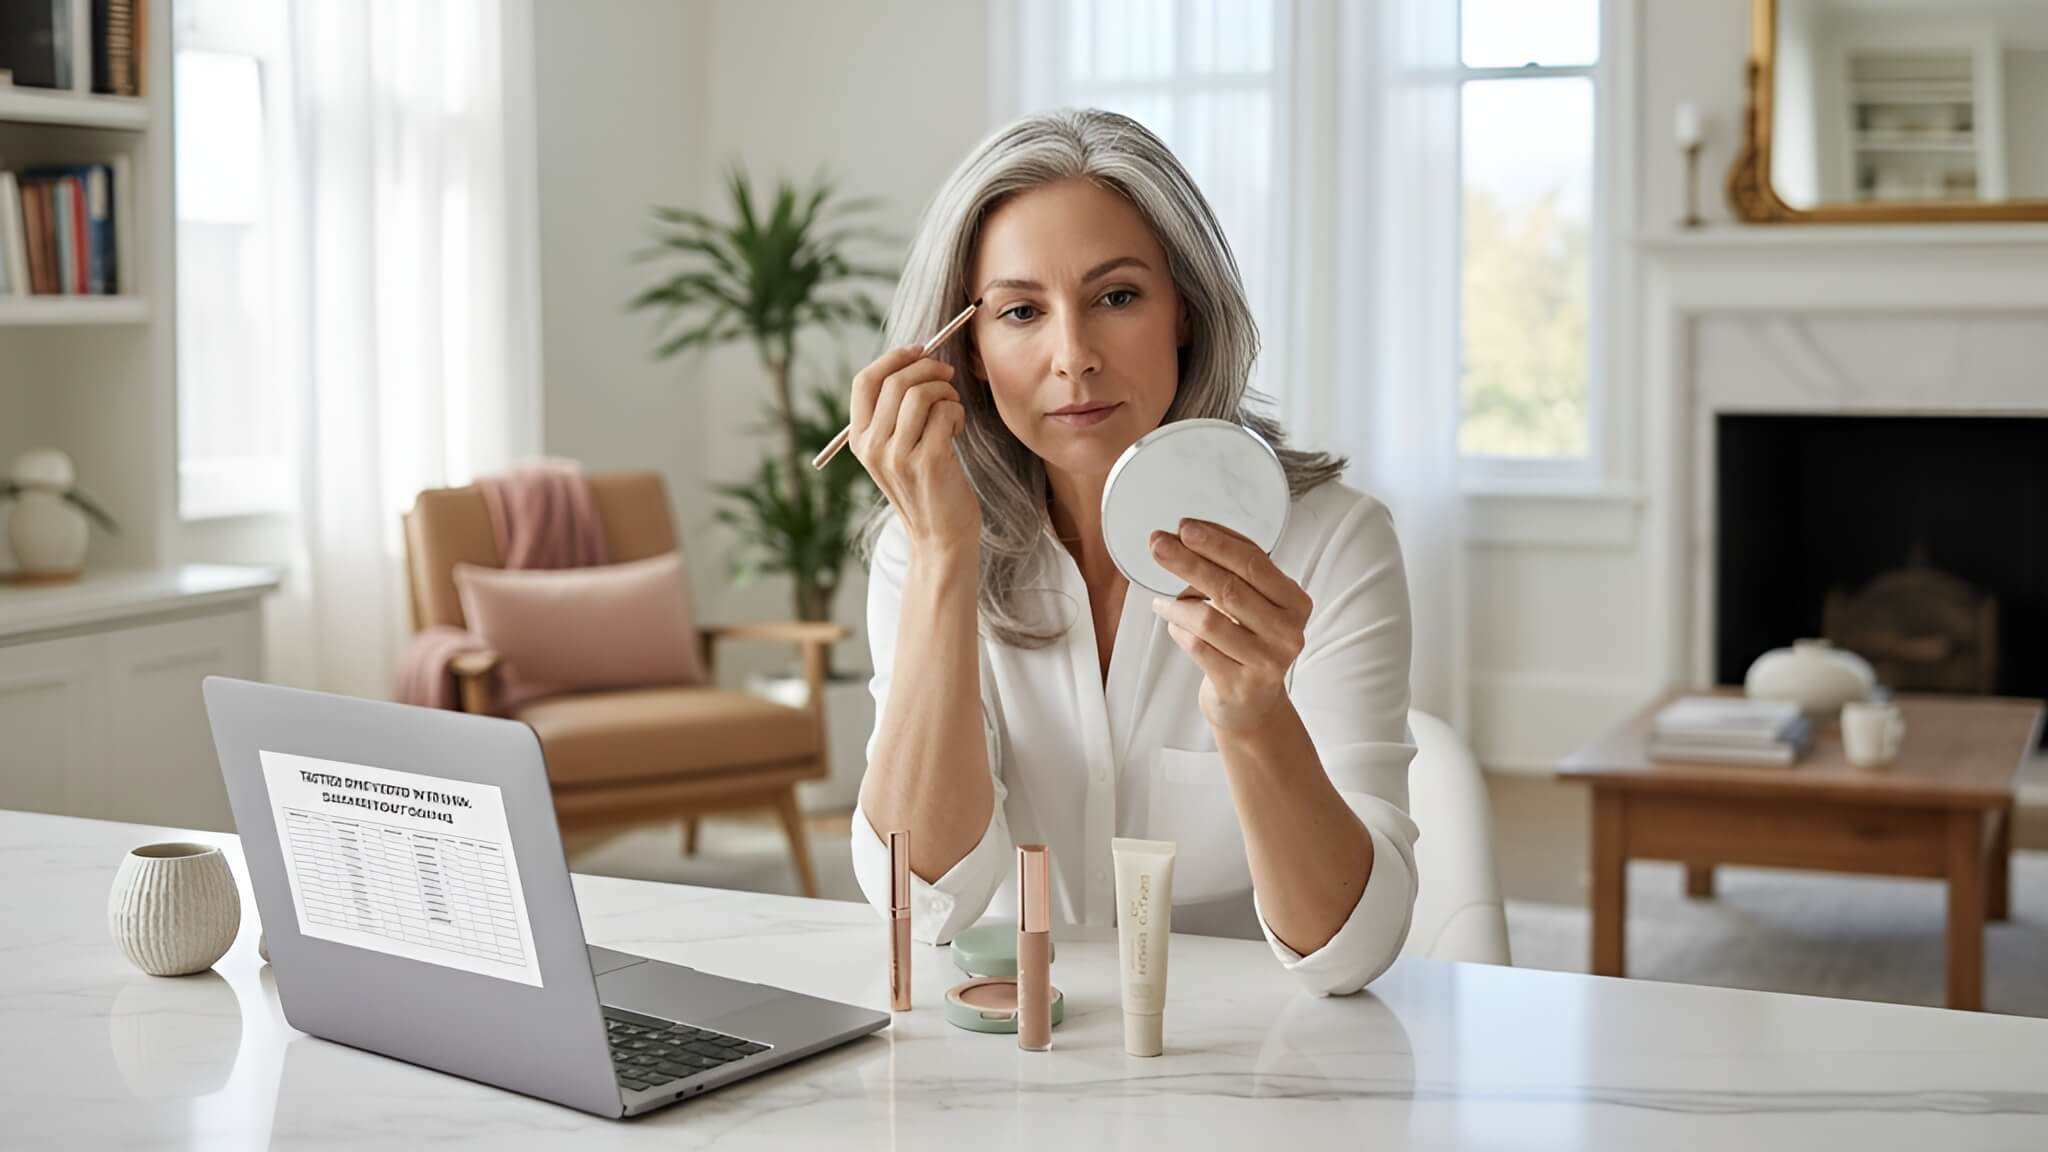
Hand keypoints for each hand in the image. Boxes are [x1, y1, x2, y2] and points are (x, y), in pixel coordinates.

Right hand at [848, 345, 980, 561]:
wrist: (940, 539)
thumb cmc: (925, 489)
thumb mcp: (896, 452)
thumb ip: (894, 415)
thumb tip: (915, 361)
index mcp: (859, 440)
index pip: (864, 381)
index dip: (893, 359)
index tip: (920, 352)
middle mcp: (873, 447)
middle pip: (895, 381)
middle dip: (929, 369)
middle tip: (948, 378)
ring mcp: (898, 456)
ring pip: (921, 393)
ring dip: (946, 392)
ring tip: (953, 410)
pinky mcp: (929, 461)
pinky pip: (944, 411)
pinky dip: (957, 412)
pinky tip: (957, 430)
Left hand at [1148, 519, 1311, 733]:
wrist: (1252, 705)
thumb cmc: (1249, 643)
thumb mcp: (1255, 605)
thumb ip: (1235, 573)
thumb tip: (1185, 537)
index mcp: (1295, 602)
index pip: (1255, 562)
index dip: (1217, 542)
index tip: (1185, 527)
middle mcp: (1287, 632)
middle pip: (1230, 587)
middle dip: (1189, 561)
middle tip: (1159, 544)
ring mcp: (1266, 661)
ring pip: (1209, 619)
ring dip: (1177, 603)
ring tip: (1160, 596)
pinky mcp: (1239, 685)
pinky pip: (1198, 647)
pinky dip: (1178, 629)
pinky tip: (1170, 620)